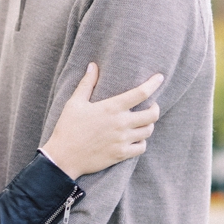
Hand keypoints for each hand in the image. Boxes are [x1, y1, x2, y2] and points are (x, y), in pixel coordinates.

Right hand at [40, 64, 163, 178]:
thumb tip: (93, 65)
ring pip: (148, 131)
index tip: (159, 78)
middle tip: (151, 105)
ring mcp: (122, 140)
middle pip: (152, 114)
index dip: (153, 84)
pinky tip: (136, 139)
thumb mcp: (75, 103)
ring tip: (143, 122)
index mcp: (111, 108)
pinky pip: (142, 148)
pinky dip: (142, 142)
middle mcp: (121, 123)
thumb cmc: (68, 128)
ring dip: (148, 124)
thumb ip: (87, 83)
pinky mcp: (121, 154)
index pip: (140, 93)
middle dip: (155, 108)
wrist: (64, 158)